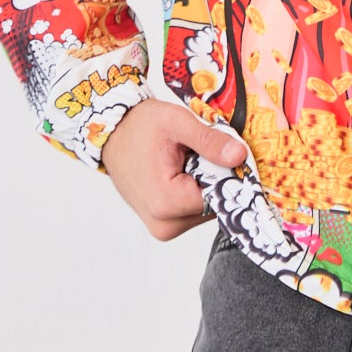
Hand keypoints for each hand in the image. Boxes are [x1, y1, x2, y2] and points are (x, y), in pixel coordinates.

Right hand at [101, 98, 247, 241]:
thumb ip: (209, 140)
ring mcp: (164, 228)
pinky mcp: (165, 225)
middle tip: (202, 152)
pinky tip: (185, 172)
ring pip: (208, 208)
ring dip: (207, 184)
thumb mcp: (176, 122)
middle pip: (216, 204)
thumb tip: (239, 156)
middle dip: (218, 178)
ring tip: (189, 161)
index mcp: (167, 202)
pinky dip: (197, 191)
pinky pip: (195, 210)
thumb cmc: (139, 127)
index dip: (229, 172)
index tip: (225, 151)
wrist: (112, 135)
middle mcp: (165, 224)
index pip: (221, 195)